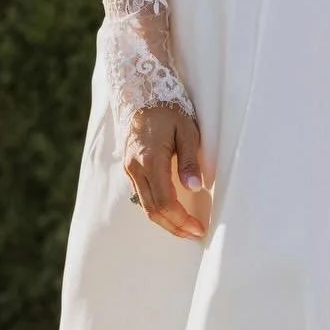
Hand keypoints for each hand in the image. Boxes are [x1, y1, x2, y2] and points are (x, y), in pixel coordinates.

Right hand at [123, 104, 211, 239]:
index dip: (181, 219)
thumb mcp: (187, 130)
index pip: (164, 201)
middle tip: (195, 234)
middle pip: (152, 210)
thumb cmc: (169, 111)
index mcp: (150, 160)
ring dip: (165, 221)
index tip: (198, 228)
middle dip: (174, 227)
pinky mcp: (130, 169)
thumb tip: (195, 188)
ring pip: (145, 206)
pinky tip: (172, 213)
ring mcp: (130, 170)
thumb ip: (189, 160)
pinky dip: (157, 210)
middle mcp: (136, 169)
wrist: (142, 95)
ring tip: (186, 229)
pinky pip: (142, 197)